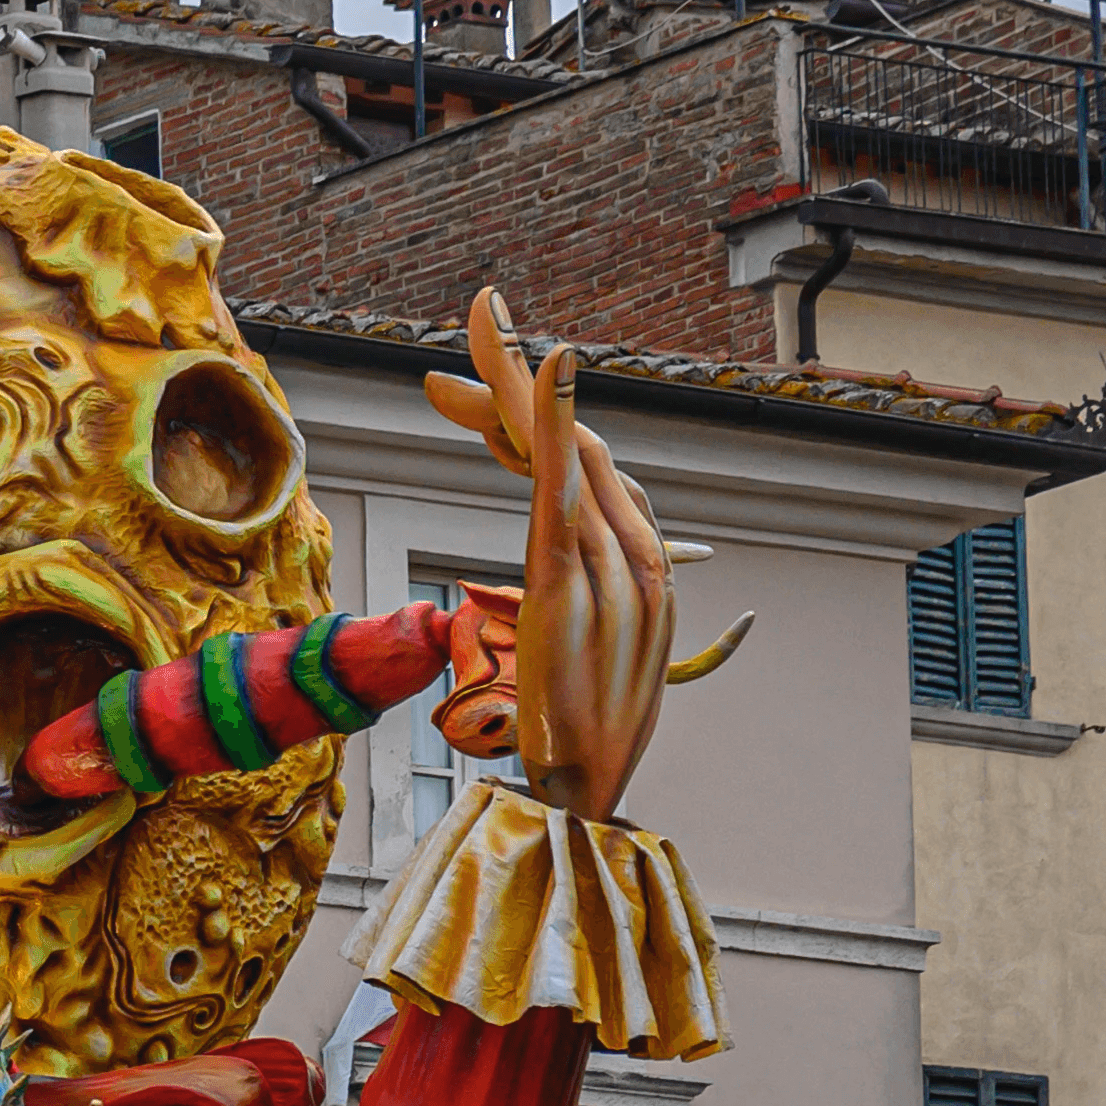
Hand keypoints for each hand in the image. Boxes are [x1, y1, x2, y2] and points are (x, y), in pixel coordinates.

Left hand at [425, 291, 686, 821]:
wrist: (586, 793)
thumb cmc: (568, 737)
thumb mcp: (557, 662)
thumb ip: (546, 621)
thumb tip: (531, 598)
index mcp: (622, 564)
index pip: (574, 470)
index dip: (526, 419)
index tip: (477, 383)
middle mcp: (630, 550)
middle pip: (570, 443)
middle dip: (513, 381)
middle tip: (475, 312)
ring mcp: (609, 562)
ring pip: (564, 448)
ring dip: (520, 379)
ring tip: (483, 319)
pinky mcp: (574, 578)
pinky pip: (561, 486)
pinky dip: (556, 419)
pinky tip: (547, 361)